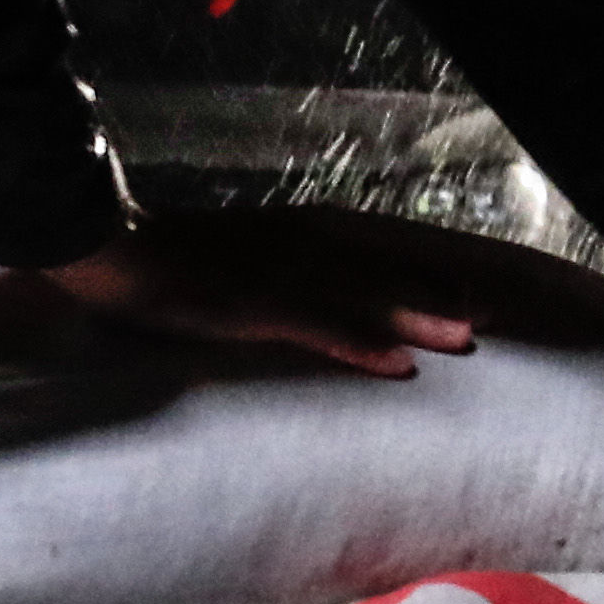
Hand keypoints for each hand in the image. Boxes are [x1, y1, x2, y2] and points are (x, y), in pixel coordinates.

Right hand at [42, 218, 484, 379]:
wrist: (107, 245)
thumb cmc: (164, 260)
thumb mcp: (230, 261)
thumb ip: (271, 276)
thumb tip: (298, 296)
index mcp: (292, 236)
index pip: (371, 251)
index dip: (422, 270)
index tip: (471, 289)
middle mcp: (295, 249)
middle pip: (382, 272)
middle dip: (436, 292)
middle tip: (496, 315)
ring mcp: (275, 276)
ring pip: (364, 298)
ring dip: (416, 318)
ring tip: (469, 338)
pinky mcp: (251, 305)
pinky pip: (319, 329)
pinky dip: (363, 346)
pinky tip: (401, 367)